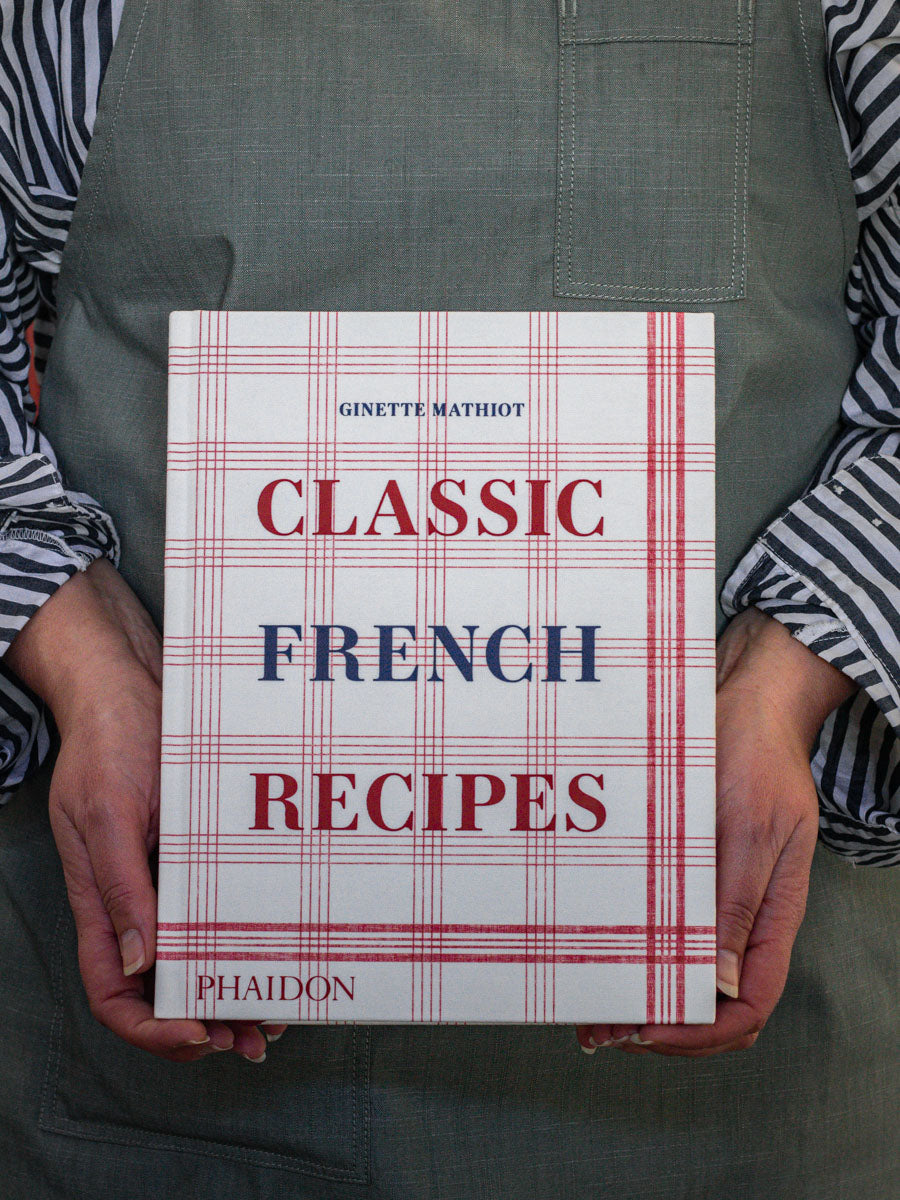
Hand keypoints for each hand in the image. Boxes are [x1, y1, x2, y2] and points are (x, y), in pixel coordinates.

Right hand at [5, 558, 286, 1061]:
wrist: (130, 684)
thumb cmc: (110, 739)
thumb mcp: (108, 812)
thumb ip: (121, 886)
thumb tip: (139, 963)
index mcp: (102, 898)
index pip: (112, 991)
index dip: (150, 1027)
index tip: (200, 1035)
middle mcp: (134, 897)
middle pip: (160, 986)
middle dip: (204, 1022)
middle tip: (255, 1038)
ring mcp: (164, 876)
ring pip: (194, 954)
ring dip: (230, 988)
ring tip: (274, 1014)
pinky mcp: (193, 853)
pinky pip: (218, 908)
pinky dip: (244, 937)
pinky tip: (278, 946)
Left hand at [577, 605, 856, 1057]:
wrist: (748, 703)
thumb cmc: (754, 755)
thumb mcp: (748, 827)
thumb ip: (738, 904)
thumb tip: (724, 984)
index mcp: (773, 912)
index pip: (750, 1007)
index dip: (700, 1033)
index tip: (645, 1029)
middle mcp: (748, 916)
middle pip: (719, 1006)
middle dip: (665, 1027)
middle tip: (604, 1026)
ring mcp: (722, 898)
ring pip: (692, 975)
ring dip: (647, 997)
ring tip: (594, 1003)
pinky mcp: (697, 875)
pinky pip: (673, 932)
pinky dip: (641, 952)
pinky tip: (605, 949)